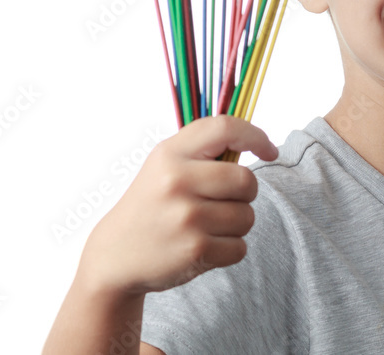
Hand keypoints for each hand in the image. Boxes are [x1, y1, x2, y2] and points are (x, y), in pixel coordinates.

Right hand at [76, 115, 278, 298]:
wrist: (115, 255)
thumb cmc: (151, 205)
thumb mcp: (165, 166)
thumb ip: (203, 151)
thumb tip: (256, 141)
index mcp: (170, 154)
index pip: (225, 128)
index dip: (256, 136)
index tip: (269, 151)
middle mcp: (177, 181)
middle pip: (247, 180)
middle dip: (245, 194)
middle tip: (223, 201)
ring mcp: (186, 217)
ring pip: (247, 216)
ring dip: (236, 225)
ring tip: (207, 226)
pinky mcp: (195, 250)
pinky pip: (240, 247)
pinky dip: (229, 250)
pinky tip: (204, 247)